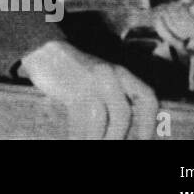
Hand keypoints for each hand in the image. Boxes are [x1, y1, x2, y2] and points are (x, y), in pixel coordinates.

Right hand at [18, 40, 156, 138]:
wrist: (44, 50)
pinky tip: (76, 139)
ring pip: (101, 118)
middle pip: (122, 113)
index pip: (147, 97)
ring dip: (98, 138)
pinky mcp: (71, 89)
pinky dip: (79, 135)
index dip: (149, 121)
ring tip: (92, 142)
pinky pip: (79, 119)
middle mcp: (109, 76)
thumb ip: (113, 97)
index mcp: (121, 74)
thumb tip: (120, 130)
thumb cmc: (74, 70)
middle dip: (118, 136)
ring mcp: (90, 82)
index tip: (144, 139)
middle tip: (111, 144)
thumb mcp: (101, 79)